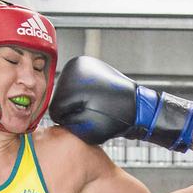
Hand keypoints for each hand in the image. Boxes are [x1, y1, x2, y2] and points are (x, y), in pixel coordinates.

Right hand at [49, 55, 192, 150]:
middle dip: (74, 109)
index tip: (89, 119)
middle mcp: (74, 65)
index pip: (55, 109)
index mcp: (72, 81)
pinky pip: (76, 86)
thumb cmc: (116, 119)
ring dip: (79, 102)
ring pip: (67, 92)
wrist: (139, 107)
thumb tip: (52, 112)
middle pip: (60, 98)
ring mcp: (82, 63)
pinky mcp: (89, 65)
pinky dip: (84, 94)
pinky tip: (97, 98)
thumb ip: (63, 123)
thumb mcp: (85, 129)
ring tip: (98, 105)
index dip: (70, 120)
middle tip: (95, 112)